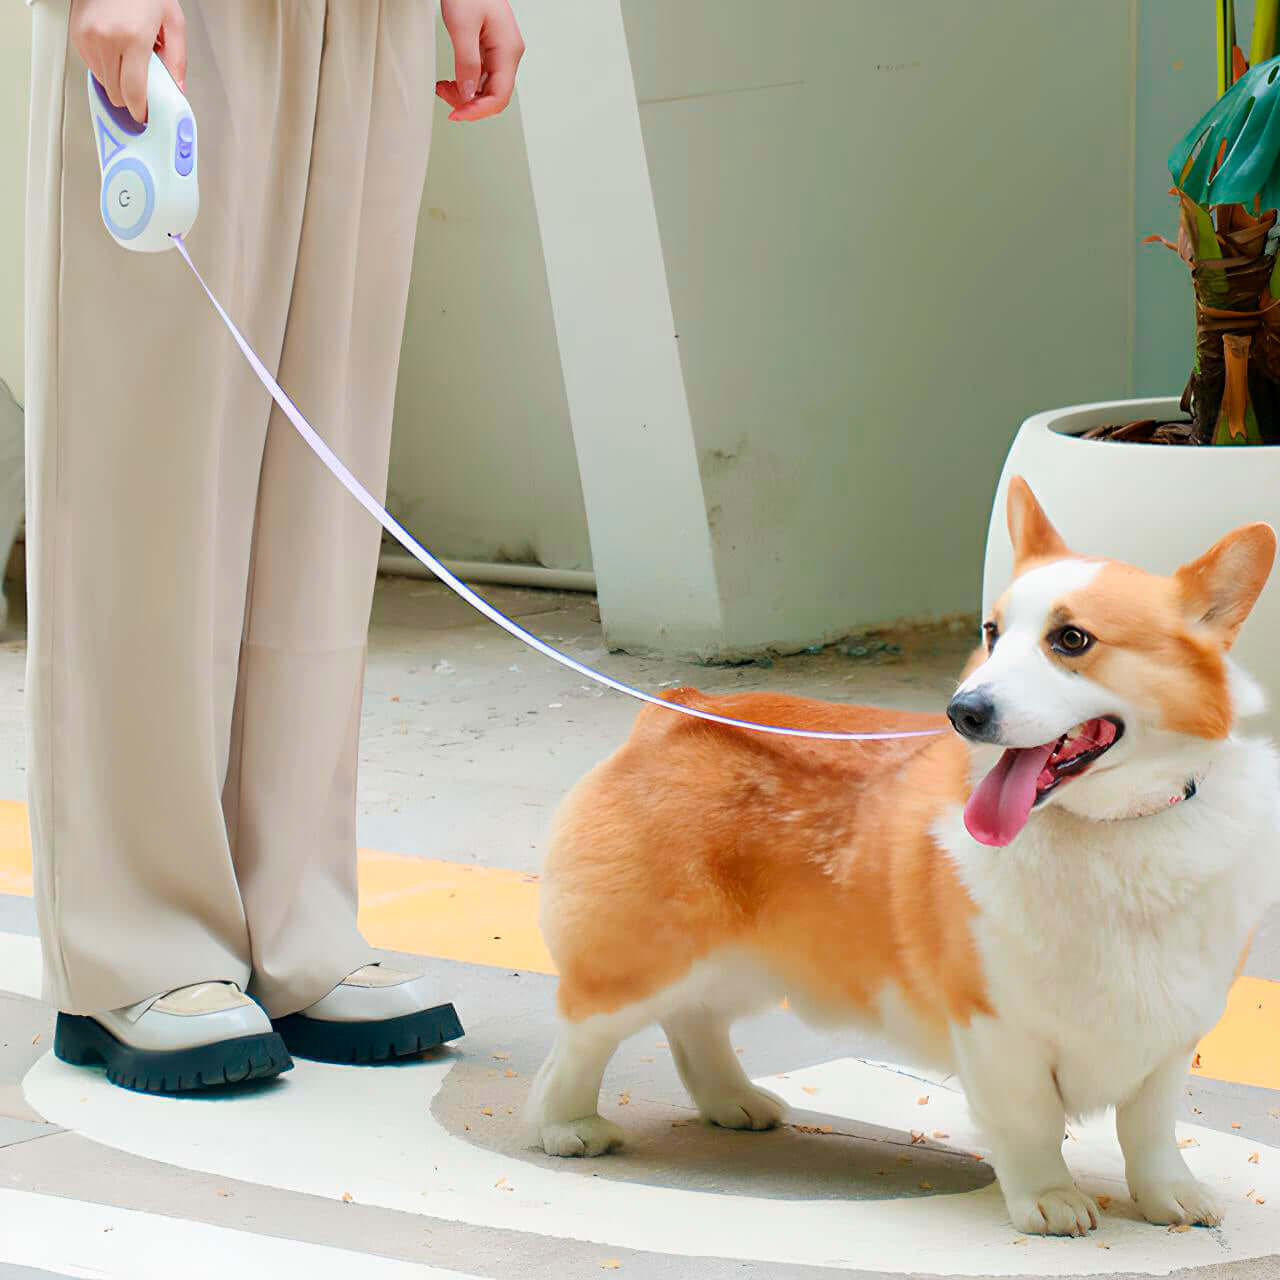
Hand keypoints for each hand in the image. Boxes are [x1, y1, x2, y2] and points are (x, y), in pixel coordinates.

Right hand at [71, 0, 186, 124]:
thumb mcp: (173, 20)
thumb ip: (178, 58)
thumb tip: (178, 87)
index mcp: (133, 38)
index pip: (134, 93)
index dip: (140, 110)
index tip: (145, 116)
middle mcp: (107, 39)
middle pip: (116, 93)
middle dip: (130, 97)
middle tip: (142, 87)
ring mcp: (88, 37)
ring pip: (103, 82)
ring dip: (117, 80)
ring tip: (129, 59)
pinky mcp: (76, 34)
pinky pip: (91, 65)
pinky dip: (104, 65)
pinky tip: (115, 50)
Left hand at [436, 0, 524, 121]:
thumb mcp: (461, 25)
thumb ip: (467, 62)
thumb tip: (469, 94)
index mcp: (508, 50)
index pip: (499, 96)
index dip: (477, 111)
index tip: (455, 115)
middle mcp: (508, 55)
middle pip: (494, 96)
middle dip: (469, 104)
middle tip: (444, 97)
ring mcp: (500, 53)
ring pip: (486, 89)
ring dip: (464, 95)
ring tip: (443, 87)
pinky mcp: (490, 50)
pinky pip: (481, 77)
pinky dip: (465, 84)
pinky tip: (450, 81)